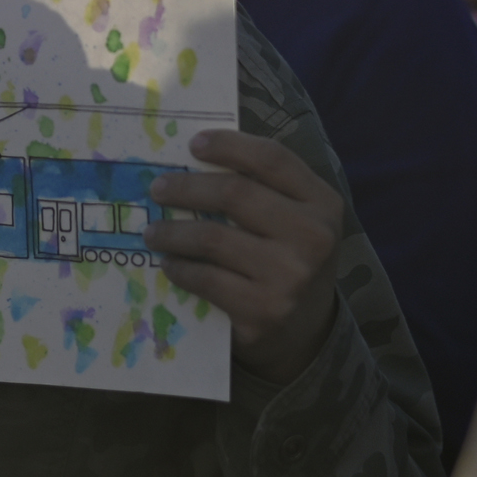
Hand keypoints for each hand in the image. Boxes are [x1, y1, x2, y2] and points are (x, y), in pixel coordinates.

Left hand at [151, 129, 342, 384]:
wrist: (305, 332)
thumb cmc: (289, 260)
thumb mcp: (295, 220)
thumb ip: (263, 188)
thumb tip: (196, 155)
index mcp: (323, 203)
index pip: (272, 159)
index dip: (229, 145)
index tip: (193, 144)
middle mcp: (313, 238)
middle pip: (235, 194)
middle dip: (187, 187)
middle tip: (158, 189)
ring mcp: (290, 277)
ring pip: (213, 237)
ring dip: (173, 231)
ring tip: (153, 231)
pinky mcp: (263, 311)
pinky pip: (206, 279)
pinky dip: (180, 268)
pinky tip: (170, 264)